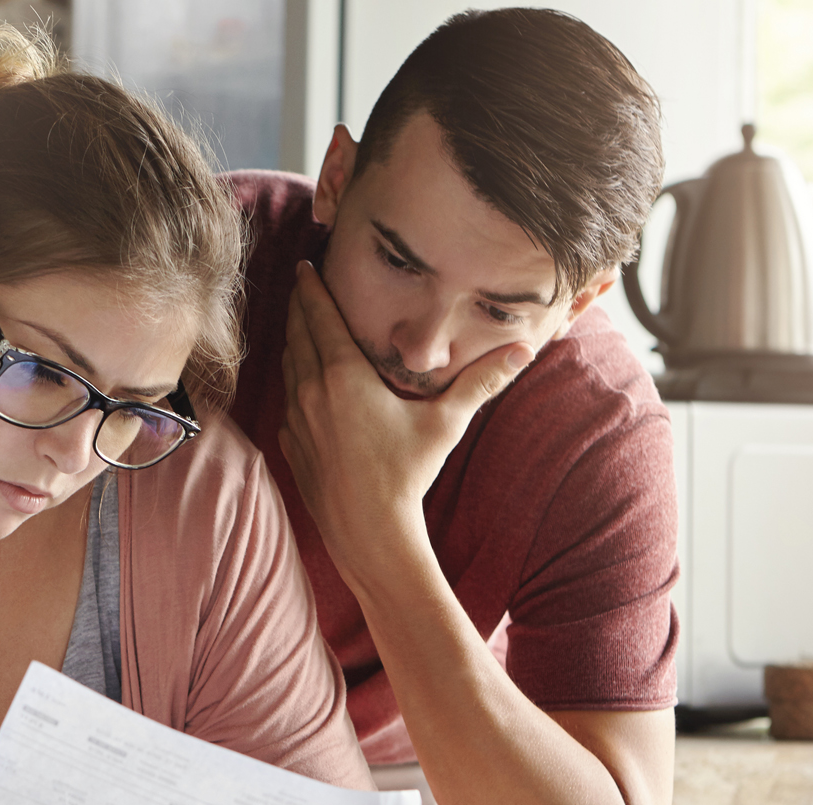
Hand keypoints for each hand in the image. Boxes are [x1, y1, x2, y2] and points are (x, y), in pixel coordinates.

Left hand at [278, 261, 529, 580]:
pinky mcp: (291, 443)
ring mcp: (296, 418)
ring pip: (288, 365)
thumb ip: (482, 383)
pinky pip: (287, 398)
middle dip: (299, 306)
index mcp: (343, 376)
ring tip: (301, 324)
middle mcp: (311, 391)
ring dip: (293, 340)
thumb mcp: (446, 423)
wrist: (369, 532)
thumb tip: (524, 351)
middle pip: (297, 334)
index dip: (311, 288)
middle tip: (301, 284)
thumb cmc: (407, 475)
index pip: (320, 316)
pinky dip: (293, 379)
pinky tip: (302, 379)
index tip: (305, 265)